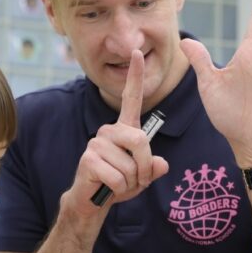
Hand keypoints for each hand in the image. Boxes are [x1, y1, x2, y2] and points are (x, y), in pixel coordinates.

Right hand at [62, 49, 168, 213]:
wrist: (91, 200)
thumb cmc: (118, 184)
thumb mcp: (142, 176)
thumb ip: (154, 167)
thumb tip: (162, 164)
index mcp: (124, 129)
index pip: (131, 98)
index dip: (135, 76)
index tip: (138, 52)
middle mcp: (109, 130)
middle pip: (141, 141)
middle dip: (145, 168)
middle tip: (137, 180)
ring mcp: (97, 143)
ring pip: (130, 165)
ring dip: (131, 182)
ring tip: (117, 183)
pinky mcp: (89, 159)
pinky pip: (118, 178)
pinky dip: (119, 189)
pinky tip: (107, 187)